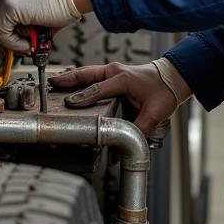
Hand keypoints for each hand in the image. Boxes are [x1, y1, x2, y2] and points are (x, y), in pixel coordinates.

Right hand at [49, 59, 190, 136]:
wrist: (172, 78)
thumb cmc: (164, 92)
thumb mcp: (155, 113)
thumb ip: (138, 130)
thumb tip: (120, 152)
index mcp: (123, 78)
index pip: (98, 90)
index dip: (83, 98)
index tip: (69, 104)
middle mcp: (115, 71)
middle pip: (87, 74)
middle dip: (68, 79)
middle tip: (51, 84)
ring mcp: (113, 71)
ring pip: (87, 72)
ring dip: (71, 77)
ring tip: (55, 82)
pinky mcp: (113, 74)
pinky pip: (92, 75)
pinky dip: (79, 78)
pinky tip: (70, 83)